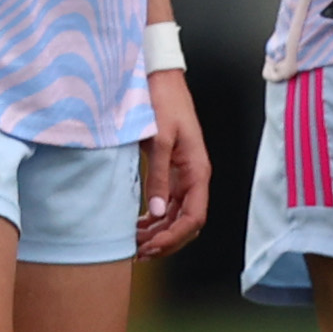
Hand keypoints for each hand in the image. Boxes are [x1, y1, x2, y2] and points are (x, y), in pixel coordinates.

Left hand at [137, 66, 209, 257]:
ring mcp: (184, 175)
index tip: (151, 247)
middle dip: (166, 240)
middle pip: (187, 222)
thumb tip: (159, 212)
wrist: (159, 80)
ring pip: (177, 215)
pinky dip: (156, 218)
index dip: (174, 237)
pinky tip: (138, 223)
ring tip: (134, 241)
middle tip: (139, 251)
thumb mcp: (158, 141)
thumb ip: (158, 178)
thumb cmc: (163, 104)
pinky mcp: (172, 170)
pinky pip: (169, 203)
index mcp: (197, 171)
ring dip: (159, 231)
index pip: (194, 217)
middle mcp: (194, 177)